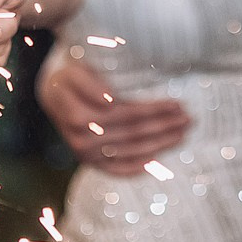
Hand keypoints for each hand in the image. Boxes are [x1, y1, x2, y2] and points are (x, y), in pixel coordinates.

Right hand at [37, 54, 191, 175]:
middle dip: (165, 127)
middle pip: (134, 134)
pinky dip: (137, 168)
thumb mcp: (73, 71)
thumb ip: (89, 85)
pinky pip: (117, 169)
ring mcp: (86, 155)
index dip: (155, 110)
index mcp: (80, 118)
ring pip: (131, 151)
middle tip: (190, 119)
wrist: (51, 89)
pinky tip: (156, 162)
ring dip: (160, 144)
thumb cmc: (68, 74)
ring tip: (182, 134)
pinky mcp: (89, 162)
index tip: (177, 104)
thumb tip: (109, 101)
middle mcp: (82, 141)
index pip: (129, 114)